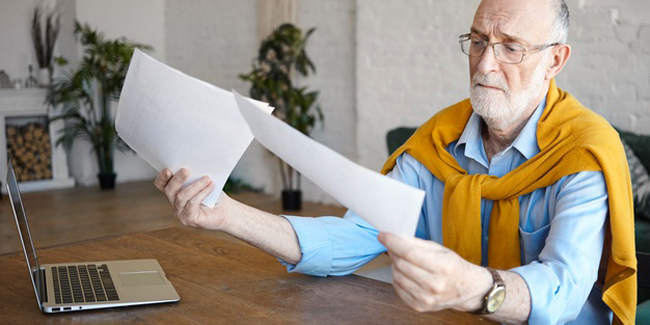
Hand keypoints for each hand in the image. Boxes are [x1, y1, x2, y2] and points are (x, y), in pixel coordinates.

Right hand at [154, 168, 224, 229]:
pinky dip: (202, 193)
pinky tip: (211, 186)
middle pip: (169, 191)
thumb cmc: (214, 195)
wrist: (226, 211)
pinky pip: (192, 204)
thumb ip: (195, 175)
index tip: (167, 170)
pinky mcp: (189, 219)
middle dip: (177, 179)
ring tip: (207, 178)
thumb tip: (194, 163)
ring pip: (181, 197)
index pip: (162, 185)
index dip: (162, 178)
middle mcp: (174, 204)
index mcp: (174, 192)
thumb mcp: (203, 181)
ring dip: (195, 186)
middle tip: (186, 170)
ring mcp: (181, 213)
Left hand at [377, 233, 491, 312]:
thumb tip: (396, 237)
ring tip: (402, 260)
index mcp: (443, 267)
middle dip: (393, 252)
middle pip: (402, 264)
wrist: (466, 289)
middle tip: (393, 246)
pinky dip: (397, 278)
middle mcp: (435, 285)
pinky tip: (405, 273)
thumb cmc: (453, 266)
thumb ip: (417, 243)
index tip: (383, 235)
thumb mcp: (440, 250)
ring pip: (397, 276)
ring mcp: (427, 298)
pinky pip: (398, 289)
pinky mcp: (420, 307)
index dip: (393, 242)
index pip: (410, 253)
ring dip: (395, 265)